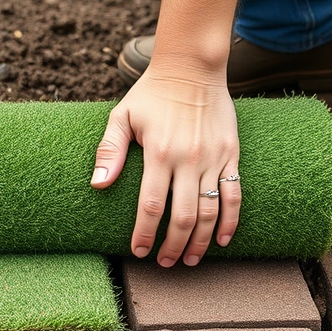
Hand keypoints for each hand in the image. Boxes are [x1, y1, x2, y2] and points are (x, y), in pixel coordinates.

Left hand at [91, 73, 240, 265]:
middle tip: (165, 263)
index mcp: (158, 153)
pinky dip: (230, 221)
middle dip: (172, 246)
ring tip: (189, 260)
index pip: (151, 205)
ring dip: (199, 241)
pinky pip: (234, 194)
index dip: (145, 234)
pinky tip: (221, 241)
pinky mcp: (231, 154)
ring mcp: (214, 158)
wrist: (193, 67)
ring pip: (210, 211)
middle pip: (183, 216)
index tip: (139, 251)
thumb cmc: (151, 94)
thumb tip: (97, 185)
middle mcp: (189, 159)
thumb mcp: (122, 116)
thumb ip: (108, 151)